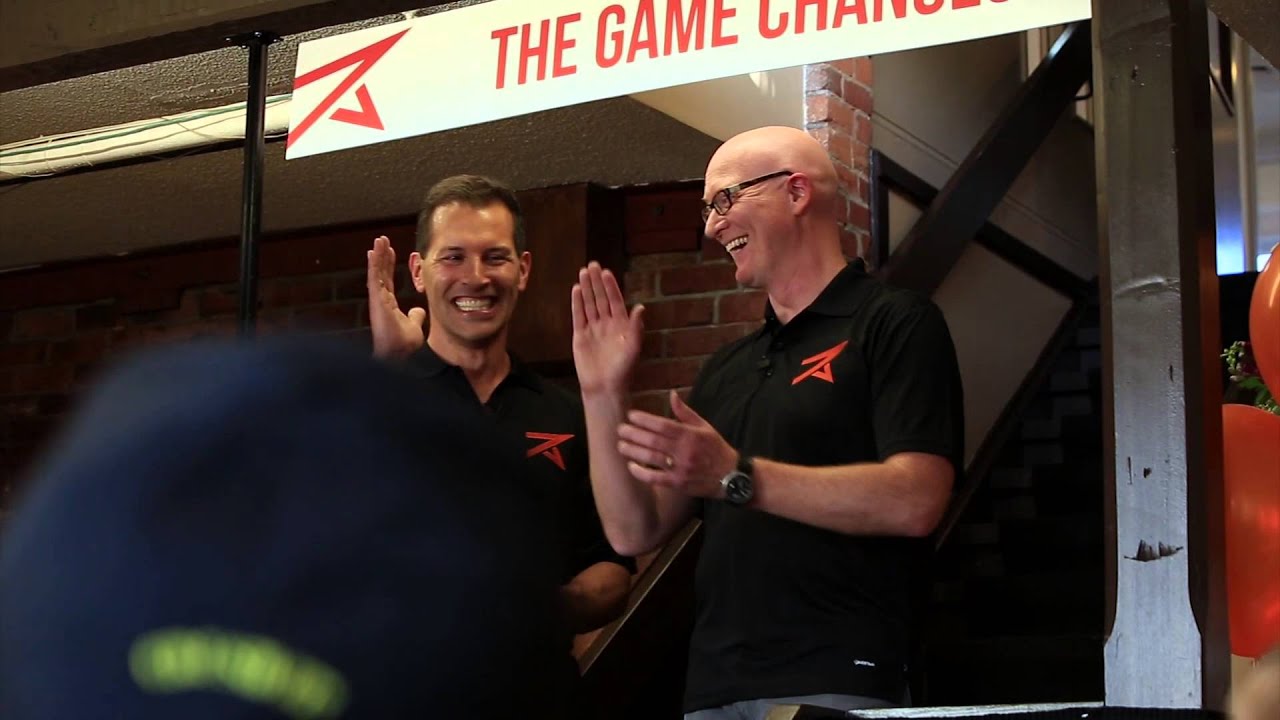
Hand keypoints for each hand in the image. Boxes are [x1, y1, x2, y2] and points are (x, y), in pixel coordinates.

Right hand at [367, 235, 425, 359]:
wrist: (401, 354)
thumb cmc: (405, 344)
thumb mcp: (414, 325)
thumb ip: (415, 316)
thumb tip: (419, 310)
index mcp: (389, 304)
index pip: (388, 280)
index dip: (389, 265)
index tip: (391, 252)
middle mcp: (381, 300)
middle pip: (381, 273)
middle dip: (382, 256)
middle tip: (382, 240)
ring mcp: (377, 299)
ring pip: (376, 272)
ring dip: (377, 255)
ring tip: (379, 240)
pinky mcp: (376, 299)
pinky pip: (374, 278)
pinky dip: (374, 264)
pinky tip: (373, 251)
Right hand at [572, 262, 644, 393]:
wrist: (604, 388)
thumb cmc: (622, 371)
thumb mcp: (633, 348)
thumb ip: (636, 327)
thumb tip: (640, 307)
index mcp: (622, 325)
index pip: (615, 301)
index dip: (611, 287)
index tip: (606, 272)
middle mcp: (607, 324)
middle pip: (601, 298)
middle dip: (597, 282)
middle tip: (592, 264)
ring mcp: (593, 329)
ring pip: (589, 304)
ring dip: (587, 288)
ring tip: (583, 272)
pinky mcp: (580, 336)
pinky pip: (578, 316)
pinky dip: (577, 303)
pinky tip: (576, 290)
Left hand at [616, 390, 737, 497]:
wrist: (731, 476)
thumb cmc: (716, 448)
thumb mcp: (704, 426)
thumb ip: (685, 412)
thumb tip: (671, 394)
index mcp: (690, 435)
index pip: (663, 425)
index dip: (644, 419)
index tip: (631, 415)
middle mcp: (684, 451)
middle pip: (653, 441)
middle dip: (634, 434)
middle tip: (620, 429)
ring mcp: (680, 469)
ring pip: (652, 458)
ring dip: (633, 451)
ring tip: (621, 445)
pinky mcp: (678, 484)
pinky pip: (655, 478)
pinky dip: (641, 473)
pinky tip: (631, 466)